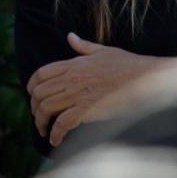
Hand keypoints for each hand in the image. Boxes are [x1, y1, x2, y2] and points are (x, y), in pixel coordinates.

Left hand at [27, 34, 167, 146]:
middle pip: (39, 93)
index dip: (31, 86)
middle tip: (38, 117)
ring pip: (46, 109)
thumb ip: (83, 46)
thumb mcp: (103, 50)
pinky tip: (55, 140)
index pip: (40, 74)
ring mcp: (78, 95)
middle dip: (34, 107)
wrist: (145, 79)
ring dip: (40, 122)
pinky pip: (63, 124)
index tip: (31, 95)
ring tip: (43, 130)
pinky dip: (55, 134)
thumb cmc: (128, 65)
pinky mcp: (87, 111)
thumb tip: (70, 37)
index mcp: (73, 64)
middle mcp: (71, 79)